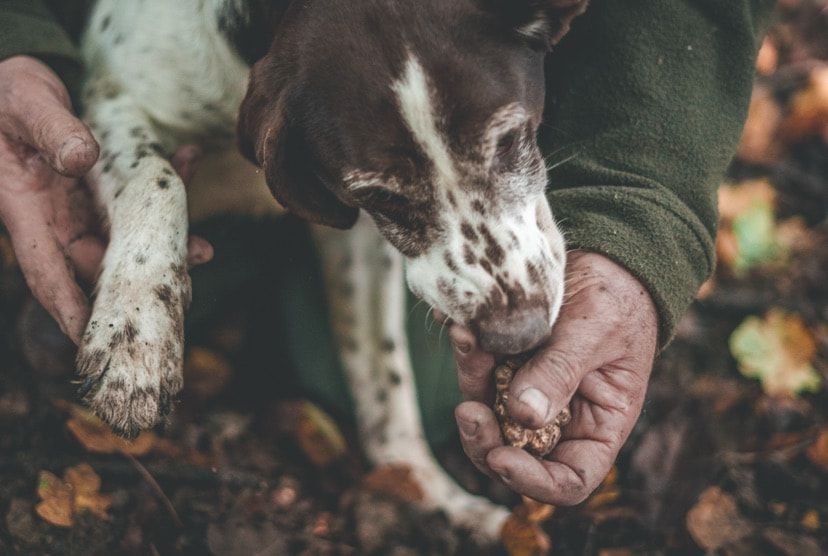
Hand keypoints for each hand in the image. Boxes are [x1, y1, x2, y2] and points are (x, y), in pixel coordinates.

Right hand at [0, 56, 211, 343]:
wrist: (13, 84)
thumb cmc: (6, 95)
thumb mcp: (26, 103)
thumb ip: (51, 130)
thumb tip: (80, 159)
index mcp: (26, 210)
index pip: (48, 270)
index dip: (70, 306)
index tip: (93, 338)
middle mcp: (55, 217)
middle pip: (97, 263)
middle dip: (136, 282)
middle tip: (179, 295)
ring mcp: (80, 206)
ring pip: (124, 236)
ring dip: (163, 241)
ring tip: (203, 249)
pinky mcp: (100, 189)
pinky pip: (135, 197)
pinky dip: (162, 186)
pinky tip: (187, 161)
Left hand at [447, 251, 657, 503]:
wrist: (604, 257)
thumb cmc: (618, 299)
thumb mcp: (595, 333)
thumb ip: (560, 373)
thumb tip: (522, 416)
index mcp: (597, 426)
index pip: (568, 480)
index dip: (534, 481)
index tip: (502, 458)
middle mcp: (560, 418)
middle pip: (513, 453)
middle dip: (484, 438)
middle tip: (467, 410)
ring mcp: (528, 391)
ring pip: (487, 409)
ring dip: (470, 381)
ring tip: (465, 338)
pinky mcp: (505, 363)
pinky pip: (479, 369)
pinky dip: (468, 351)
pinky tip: (459, 324)